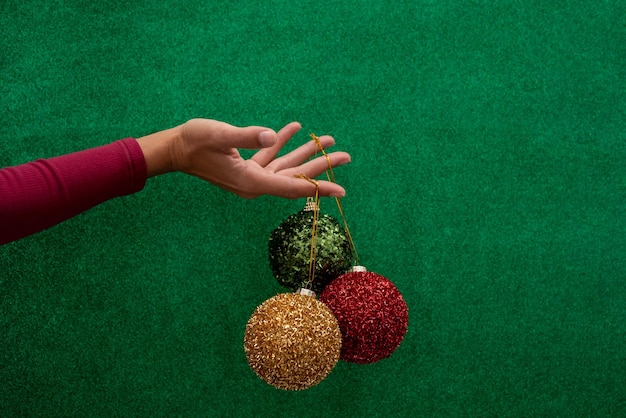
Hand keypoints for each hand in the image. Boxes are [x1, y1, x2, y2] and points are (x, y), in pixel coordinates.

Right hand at [137, 119, 350, 198]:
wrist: (174, 150)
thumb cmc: (193, 142)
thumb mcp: (219, 135)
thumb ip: (246, 136)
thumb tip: (272, 136)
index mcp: (252, 181)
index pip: (293, 187)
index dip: (319, 188)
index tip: (341, 190)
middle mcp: (255, 183)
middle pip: (295, 177)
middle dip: (320, 166)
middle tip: (345, 155)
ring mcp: (251, 176)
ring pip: (286, 167)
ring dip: (305, 153)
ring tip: (327, 140)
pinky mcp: (246, 167)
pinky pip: (271, 158)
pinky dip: (283, 144)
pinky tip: (293, 130)